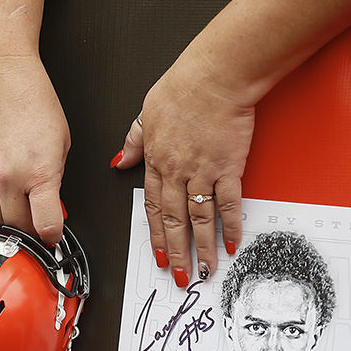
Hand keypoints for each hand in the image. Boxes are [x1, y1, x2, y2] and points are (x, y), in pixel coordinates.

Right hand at [0, 55, 68, 244]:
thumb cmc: (33, 101)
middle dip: (33, 231)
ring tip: (21, 214)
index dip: (54, 236)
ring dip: (11, 223)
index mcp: (39, 172)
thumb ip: (56, 179)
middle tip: (40, 224)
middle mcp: (9, 179)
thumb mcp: (62, 143)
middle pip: (20, 227)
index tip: (55, 235)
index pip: (46, 225)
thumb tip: (51, 203)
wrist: (2, 78)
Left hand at [113, 49, 254, 287]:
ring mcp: (203, 171)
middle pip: (172, 220)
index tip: (158, 255)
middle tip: (179, 275)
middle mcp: (177, 170)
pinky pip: (228, 203)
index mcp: (156, 160)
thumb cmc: (185, 86)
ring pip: (198, 219)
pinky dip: (230, 226)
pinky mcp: (228, 166)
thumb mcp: (146, 112)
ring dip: (201, 248)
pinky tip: (230, 244)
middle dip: (175, 252)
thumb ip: (135, 141)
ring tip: (204, 271)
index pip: (151, 206)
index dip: (154, 234)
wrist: (215, 74)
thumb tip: (120, 161)